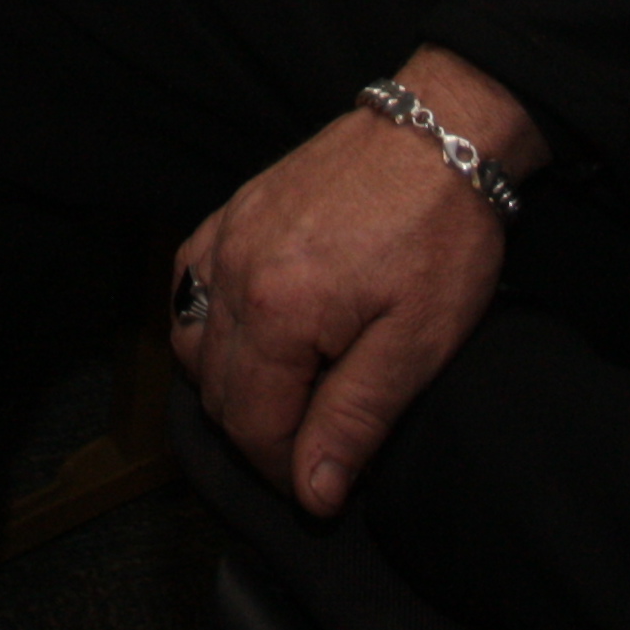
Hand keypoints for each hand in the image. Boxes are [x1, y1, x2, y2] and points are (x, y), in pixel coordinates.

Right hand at [169, 48, 542, 518]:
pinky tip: (249, 335)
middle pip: (216, 392)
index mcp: (277, 313)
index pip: (251, 427)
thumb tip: (312, 494)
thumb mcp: (416, 343)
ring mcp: (226, 237)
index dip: (286, 472)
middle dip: (259, 435)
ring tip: (288, 397)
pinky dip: (206, 323)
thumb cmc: (440, 237)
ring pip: (191, 342)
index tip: (327, 488)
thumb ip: (354, 420)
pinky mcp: (233, 210)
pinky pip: (189, 283)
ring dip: (228, 384)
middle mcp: (233, 273)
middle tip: (317, 447)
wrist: (441, 135)